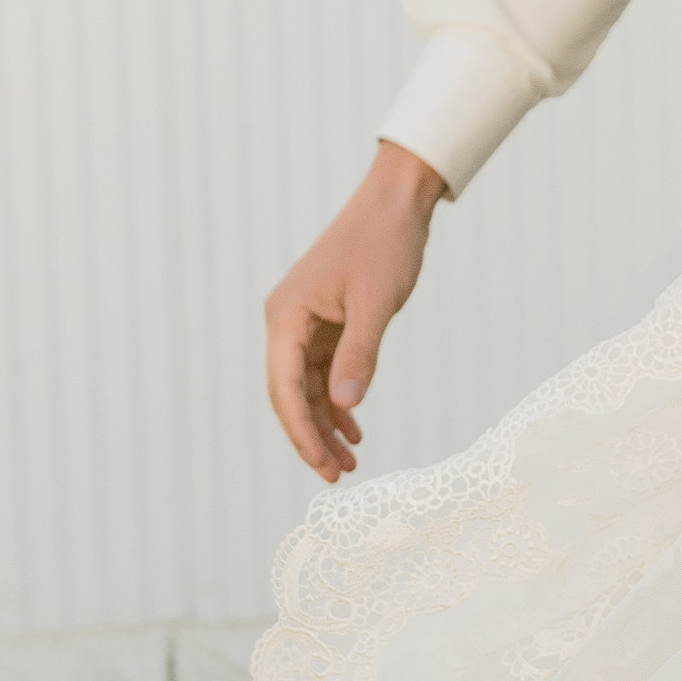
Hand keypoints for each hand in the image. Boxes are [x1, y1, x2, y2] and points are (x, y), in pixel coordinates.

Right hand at [263, 141, 446, 480]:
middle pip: (289, 394)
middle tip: (336, 477)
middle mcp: (287, 321)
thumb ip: (361, 353)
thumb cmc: (385, 243)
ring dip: (326, 425)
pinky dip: (338, 401)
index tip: (323, 467)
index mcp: (287, 315)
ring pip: (308, 388)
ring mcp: (306, 323)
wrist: (396, 203)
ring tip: (348, 464)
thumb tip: (345, 406)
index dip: (302, 432)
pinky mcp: (326, 323)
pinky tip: (355, 430)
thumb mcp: (377, 302)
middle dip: (310, 437)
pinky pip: (325, 372)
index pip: (285, 388)